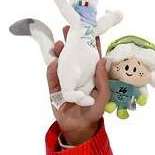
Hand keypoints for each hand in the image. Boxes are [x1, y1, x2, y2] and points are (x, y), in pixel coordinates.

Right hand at [47, 30, 108, 145]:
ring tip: (60, 42)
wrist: (78, 126)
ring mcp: (65, 79)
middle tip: (67, 28)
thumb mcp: (103, 96)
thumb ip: (102, 79)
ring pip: (61, 61)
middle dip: (71, 41)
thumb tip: (103, 60)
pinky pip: (51, 75)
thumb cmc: (94, 111)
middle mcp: (78, 74)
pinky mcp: (54, 86)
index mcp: (92, 75)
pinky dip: (52, 67)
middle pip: (74, 54)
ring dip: (60, 51)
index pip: (92, 56)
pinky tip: (54, 60)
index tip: (90, 29)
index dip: (91, 43)